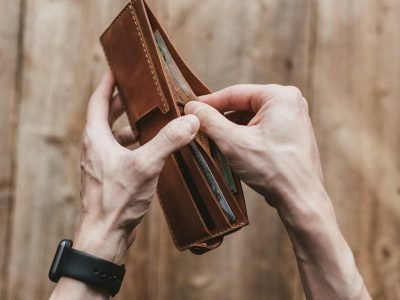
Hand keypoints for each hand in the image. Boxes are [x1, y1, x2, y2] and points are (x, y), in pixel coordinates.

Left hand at [74, 72, 198, 263]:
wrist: (105, 236)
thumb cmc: (117, 200)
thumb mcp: (146, 165)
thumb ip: (168, 141)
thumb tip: (190, 121)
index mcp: (96, 138)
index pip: (98, 101)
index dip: (107, 84)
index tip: (117, 71)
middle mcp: (94, 148)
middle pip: (105, 117)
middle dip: (122, 104)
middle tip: (139, 94)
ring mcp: (100, 164)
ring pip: (113, 137)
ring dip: (129, 127)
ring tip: (149, 122)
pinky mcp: (108, 178)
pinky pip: (119, 153)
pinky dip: (132, 146)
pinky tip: (149, 152)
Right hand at [185, 85, 370, 299]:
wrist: (300, 199)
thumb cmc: (274, 169)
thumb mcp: (233, 142)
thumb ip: (210, 121)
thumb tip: (191, 108)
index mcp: (280, 96)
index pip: (236, 92)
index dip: (210, 102)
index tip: (191, 108)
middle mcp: (290, 103)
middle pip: (244, 104)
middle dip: (221, 116)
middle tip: (199, 124)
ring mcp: (293, 119)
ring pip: (252, 118)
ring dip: (232, 127)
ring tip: (212, 138)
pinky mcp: (291, 135)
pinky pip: (262, 129)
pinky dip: (245, 135)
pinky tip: (232, 147)